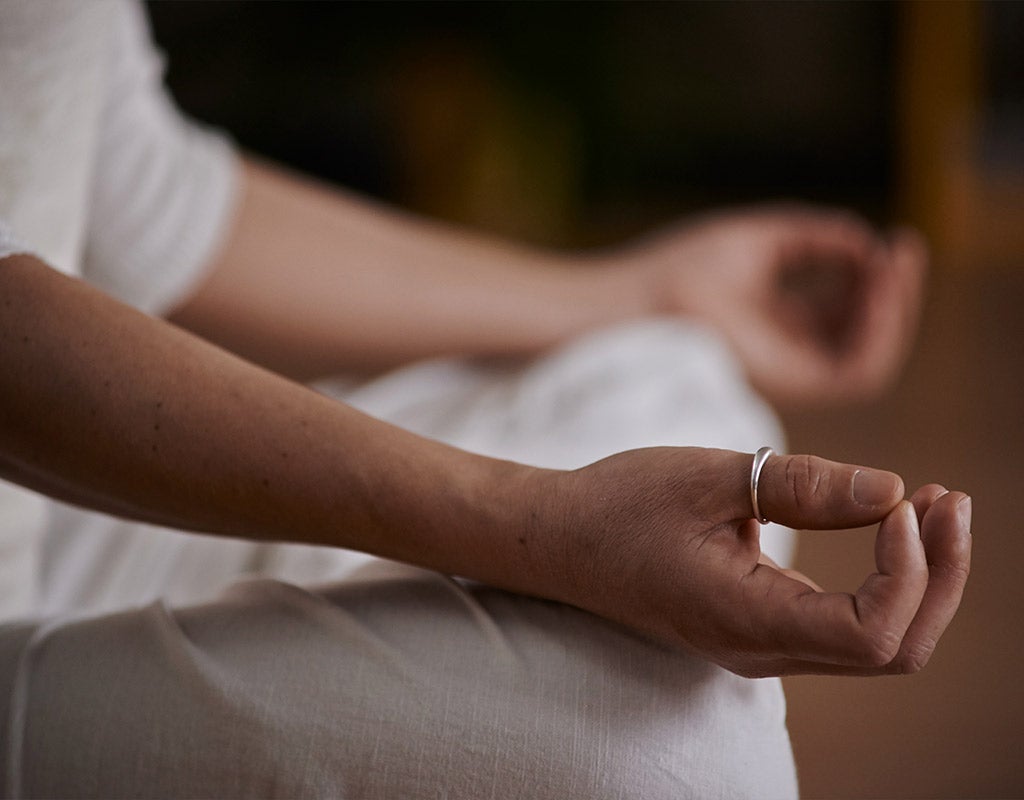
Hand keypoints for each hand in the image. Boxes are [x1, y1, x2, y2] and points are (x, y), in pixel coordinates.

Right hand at [536, 447, 970, 677]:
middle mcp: (762, 649)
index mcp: (744, 618)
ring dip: (922, 578)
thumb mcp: (709, 477)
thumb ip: (803, 486)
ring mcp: (762, 644)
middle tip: (951, 499)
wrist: (560, 539)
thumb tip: (894, 490)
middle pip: (894, 650)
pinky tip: (892, 522)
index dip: (910, 570)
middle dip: (941, 577)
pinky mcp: (761, 625)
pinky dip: (886, 577)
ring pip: (878, 643)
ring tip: (934, 505)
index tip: (900, 501)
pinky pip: (848, 623)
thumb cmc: (620, 503)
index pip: (872, 634)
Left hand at [613, 206, 926, 406]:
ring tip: (894, 265)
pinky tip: (881, 290)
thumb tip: (868, 243)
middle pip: (862, 332)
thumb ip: (817, 238)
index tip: (893, 238)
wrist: (638, 299)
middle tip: (903, 248)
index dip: (875, 274)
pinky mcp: (788, 389)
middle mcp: (787, 352)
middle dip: (893, 291)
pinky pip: (857, 374)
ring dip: (894, 312)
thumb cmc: (679, 268)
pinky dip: (880, 335)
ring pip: (868, 358)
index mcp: (776, 320)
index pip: (845, 307)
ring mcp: (789, 374)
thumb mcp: (761, 239)